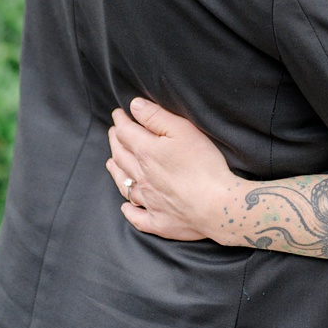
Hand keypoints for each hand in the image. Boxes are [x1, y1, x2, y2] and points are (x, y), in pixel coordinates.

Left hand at [106, 99, 241, 243]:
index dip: (120, 121)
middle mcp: (142, 177)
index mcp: (146, 153)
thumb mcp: (183, 131)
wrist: (216, 205)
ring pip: (125, 185)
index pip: (126, 133)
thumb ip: (157, 117)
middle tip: (113, 134)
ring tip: (111, 164)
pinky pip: (138, 217)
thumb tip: (134, 106)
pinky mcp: (159, 221)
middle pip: (121, 157)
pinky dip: (129, 211)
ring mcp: (149, 201)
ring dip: (116, 173)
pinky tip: (126, 208)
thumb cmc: (204, 165)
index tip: (117, 114)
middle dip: (115, 142)